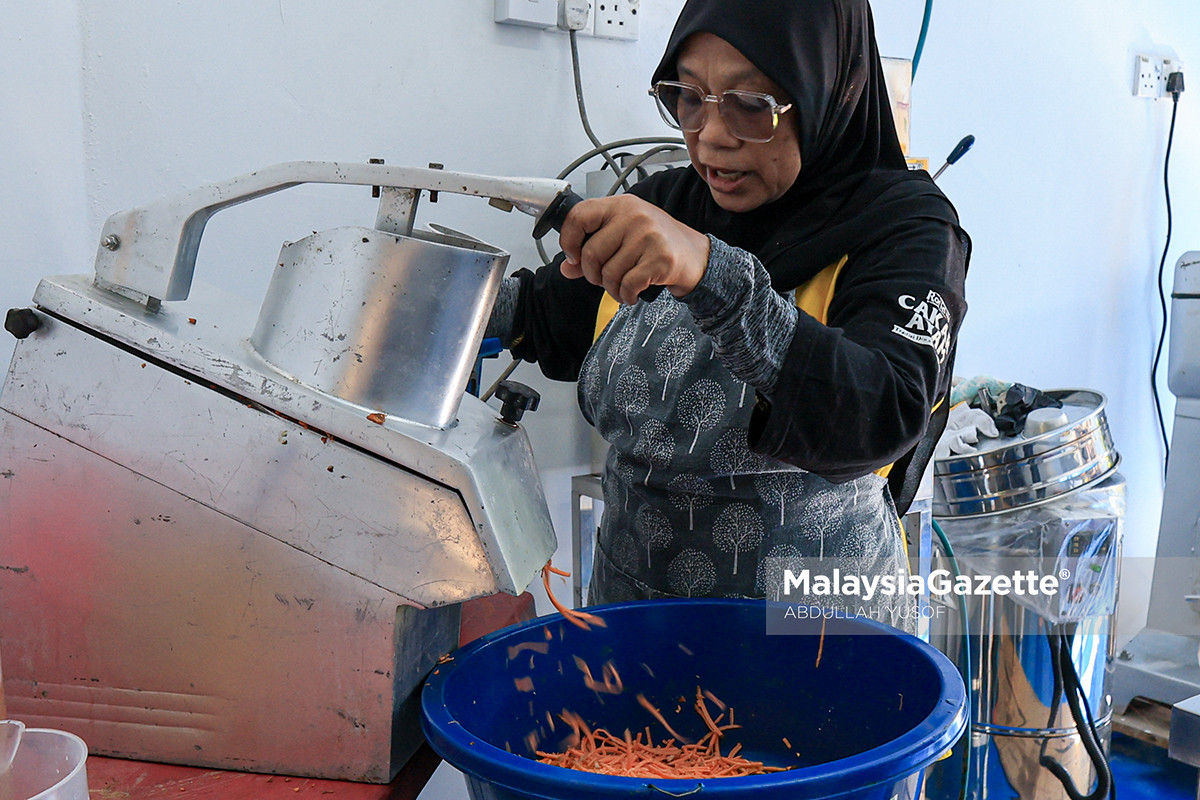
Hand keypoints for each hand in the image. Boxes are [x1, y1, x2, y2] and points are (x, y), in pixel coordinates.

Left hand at [556, 194, 710, 304]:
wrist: (696, 255)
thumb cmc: (657, 244)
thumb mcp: (623, 238)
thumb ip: (593, 250)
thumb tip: (567, 267)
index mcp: (620, 205)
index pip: (579, 216)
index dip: (568, 240)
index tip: (573, 256)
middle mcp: (634, 215)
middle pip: (591, 253)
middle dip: (593, 275)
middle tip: (605, 278)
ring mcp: (648, 235)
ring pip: (608, 273)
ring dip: (612, 289)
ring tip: (623, 286)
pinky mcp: (660, 258)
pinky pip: (627, 285)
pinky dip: (626, 296)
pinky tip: (633, 293)